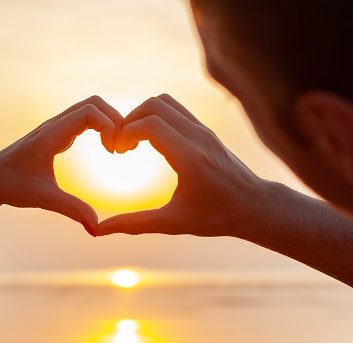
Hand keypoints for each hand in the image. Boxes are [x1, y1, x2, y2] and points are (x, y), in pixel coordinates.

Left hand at [0, 96, 122, 233]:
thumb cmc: (13, 187)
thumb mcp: (44, 199)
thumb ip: (72, 210)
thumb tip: (96, 228)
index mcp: (50, 135)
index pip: (89, 112)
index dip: (109, 126)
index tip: (113, 152)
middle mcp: (53, 125)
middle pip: (94, 103)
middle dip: (115, 119)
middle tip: (121, 148)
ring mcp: (55, 127)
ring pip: (90, 108)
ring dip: (109, 122)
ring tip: (116, 148)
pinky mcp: (57, 133)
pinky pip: (85, 118)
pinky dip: (101, 126)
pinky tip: (106, 148)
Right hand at [96, 94, 268, 237]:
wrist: (254, 206)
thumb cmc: (216, 217)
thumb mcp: (172, 223)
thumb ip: (134, 224)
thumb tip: (98, 231)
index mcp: (190, 158)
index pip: (150, 125)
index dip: (125, 133)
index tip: (117, 153)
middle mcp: (198, 137)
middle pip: (154, 105)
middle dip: (130, 120)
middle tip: (122, 147)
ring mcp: (204, 130)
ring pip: (164, 102)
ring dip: (142, 115)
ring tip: (134, 143)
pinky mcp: (205, 130)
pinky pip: (175, 110)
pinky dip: (155, 117)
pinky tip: (150, 142)